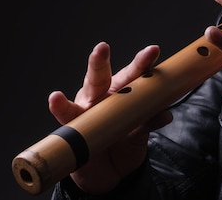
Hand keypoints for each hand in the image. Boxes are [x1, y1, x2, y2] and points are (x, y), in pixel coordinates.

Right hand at [48, 42, 172, 193]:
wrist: (112, 174)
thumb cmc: (125, 142)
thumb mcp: (140, 132)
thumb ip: (149, 120)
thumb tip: (165, 114)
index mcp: (122, 91)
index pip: (133, 74)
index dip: (142, 62)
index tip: (153, 50)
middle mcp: (102, 95)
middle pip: (103, 75)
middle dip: (102, 60)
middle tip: (103, 47)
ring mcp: (87, 109)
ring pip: (88, 89)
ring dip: (87, 75)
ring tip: (87, 61)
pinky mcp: (73, 127)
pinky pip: (67, 116)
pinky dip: (61, 107)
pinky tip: (56, 98)